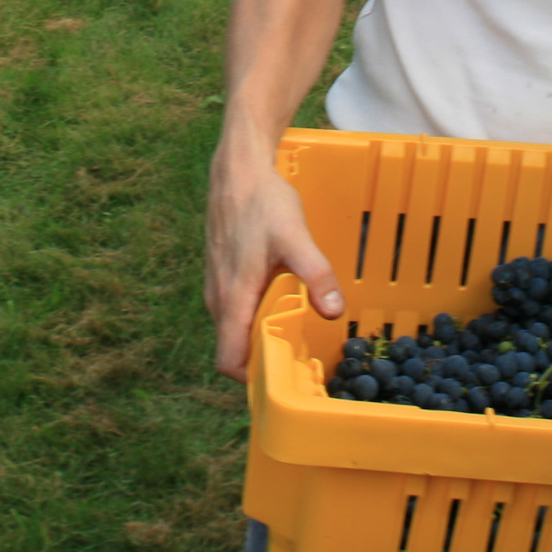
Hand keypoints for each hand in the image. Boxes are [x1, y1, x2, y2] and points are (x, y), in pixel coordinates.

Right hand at [205, 157, 343, 380]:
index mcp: (233, 298)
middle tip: (299, 360)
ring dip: (258, 339)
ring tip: (293, 334)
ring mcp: (217, 286)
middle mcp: (218, 299)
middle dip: (262, 363)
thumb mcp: (296, 237)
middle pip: (233, 350)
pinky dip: (253, 318)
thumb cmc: (263, 203)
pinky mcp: (222, 273)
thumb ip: (315, 274)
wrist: (237, 170)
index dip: (252, 381)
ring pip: (233, 330)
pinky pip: (234, 311)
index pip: (229, 361)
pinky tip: (279, 303)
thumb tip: (334, 312)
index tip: (283, 379)